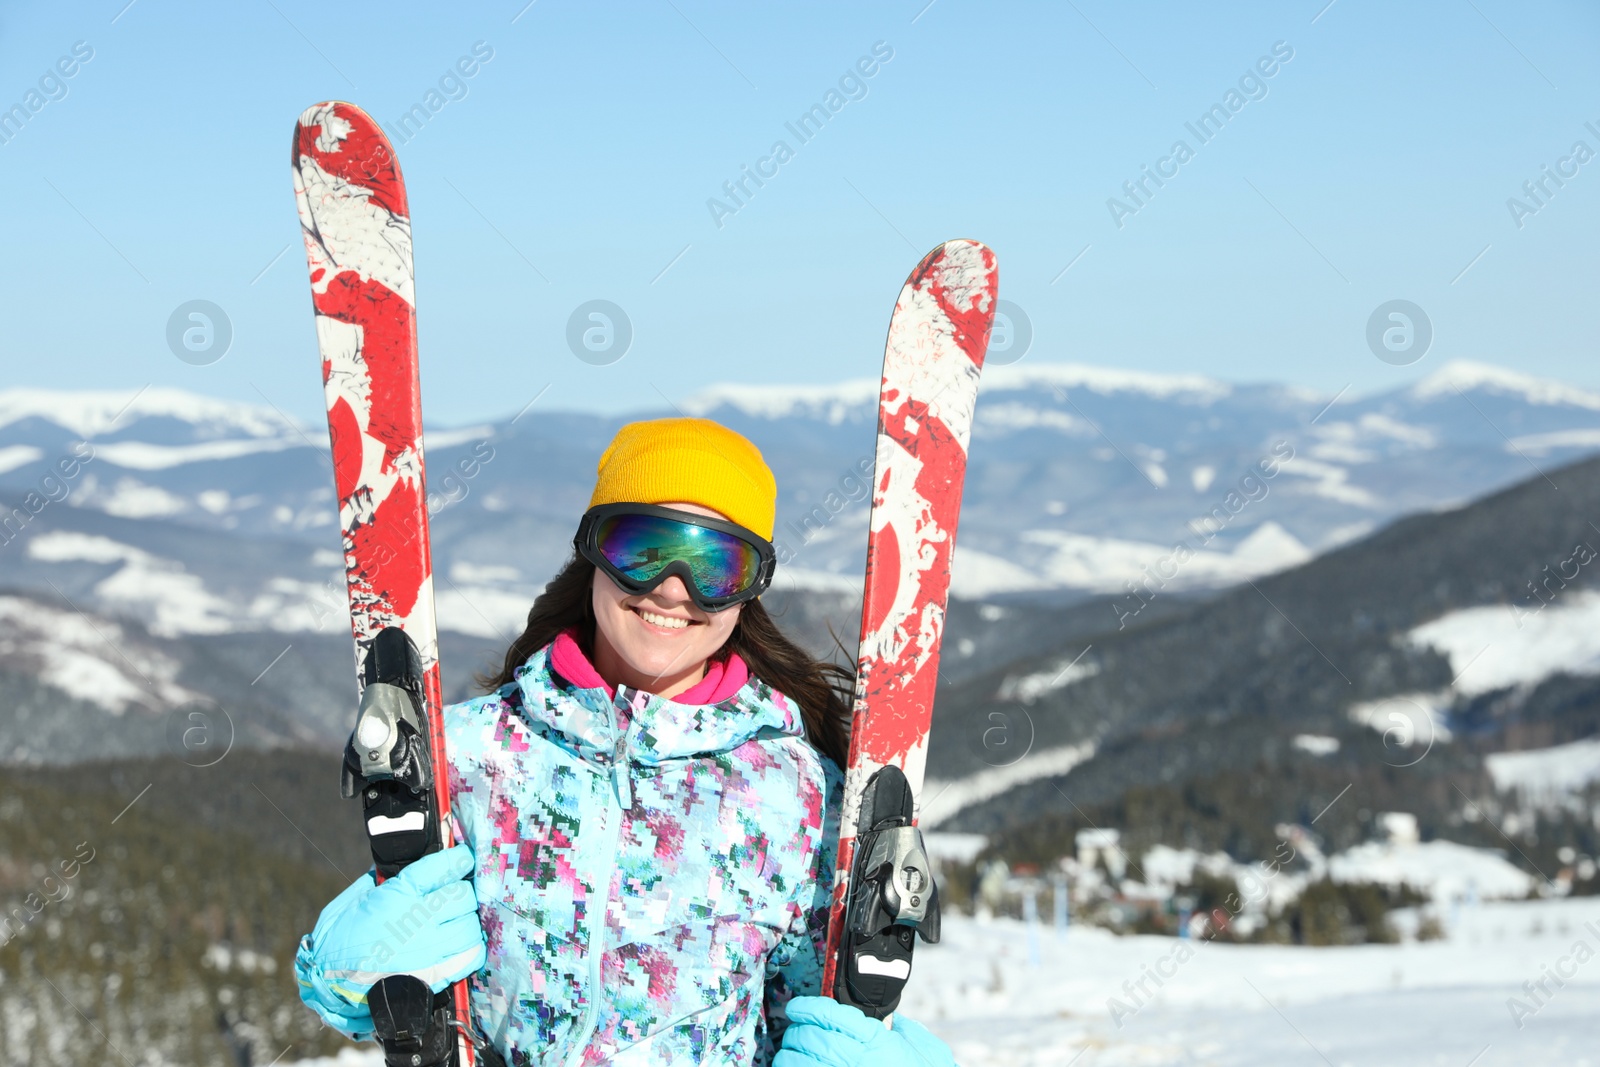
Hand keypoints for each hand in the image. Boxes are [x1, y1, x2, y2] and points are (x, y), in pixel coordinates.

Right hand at [296, 846, 485, 1036]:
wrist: (331, 984)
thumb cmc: (340, 938)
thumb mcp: (358, 897)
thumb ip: (385, 879)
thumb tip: (402, 864)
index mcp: (398, 895)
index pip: (443, 866)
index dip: (459, 858)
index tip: (463, 857)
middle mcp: (418, 920)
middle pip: (464, 896)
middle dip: (463, 891)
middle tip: (455, 893)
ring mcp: (429, 949)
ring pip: (471, 925)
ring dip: (468, 920)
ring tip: (458, 920)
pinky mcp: (435, 975)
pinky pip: (470, 957)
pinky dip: (472, 948)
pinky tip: (462, 944)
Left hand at [775, 996, 955, 1066]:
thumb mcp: (923, 1048)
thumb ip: (902, 1029)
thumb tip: (888, 1018)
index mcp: (878, 1041)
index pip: (832, 1014)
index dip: (808, 1007)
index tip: (797, 1007)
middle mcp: (858, 1061)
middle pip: (810, 1036)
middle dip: (797, 1031)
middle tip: (795, 1032)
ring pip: (798, 1062)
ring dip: (788, 1055)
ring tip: (789, 1053)